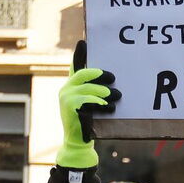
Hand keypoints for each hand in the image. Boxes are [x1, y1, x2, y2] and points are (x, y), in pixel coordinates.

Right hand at [56, 41, 120, 168]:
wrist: (80, 140)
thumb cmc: (90, 120)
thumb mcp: (93, 103)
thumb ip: (96, 91)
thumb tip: (112, 81)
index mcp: (72, 86)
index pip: (75, 66)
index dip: (79, 54)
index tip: (84, 42)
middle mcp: (66, 90)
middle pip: (83, 74)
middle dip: (100, 75)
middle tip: (114, 79)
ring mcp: (66, 99)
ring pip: (88, 89)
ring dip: (105, 92)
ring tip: (117, 97)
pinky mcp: (69, 108)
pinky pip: (87, 101)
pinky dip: (100, 104)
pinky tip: (109, 108)